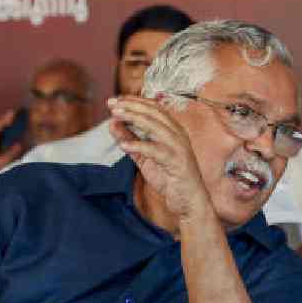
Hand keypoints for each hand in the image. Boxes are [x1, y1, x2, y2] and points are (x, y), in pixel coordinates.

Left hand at [107, 96, 210, 218]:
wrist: (189, 202)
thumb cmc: (170, 179)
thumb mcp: (145, 157)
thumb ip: (130, 140)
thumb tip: (112, 123)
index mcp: (173, 130)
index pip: (153, 108)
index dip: (134, 101)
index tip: (115, 100)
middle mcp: (178, 134)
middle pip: (154, 112)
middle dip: (131, 106)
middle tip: (112, 104)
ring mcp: (179, 147)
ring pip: (155, 126)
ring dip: (134, 118)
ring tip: (115, 116)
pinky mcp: (177, 162)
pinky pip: (156, 150)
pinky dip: (139, 146)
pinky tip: (124, 145)